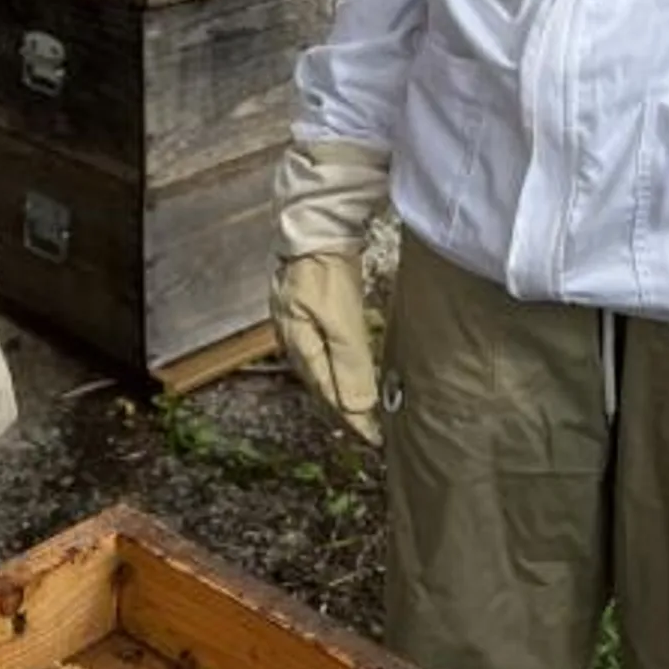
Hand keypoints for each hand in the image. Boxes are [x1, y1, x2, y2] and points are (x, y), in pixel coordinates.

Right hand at [271, 251, 381, 445]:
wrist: (314, 227)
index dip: (352, 419)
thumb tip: (357, 408)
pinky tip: (347, 373)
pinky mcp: (307, 312)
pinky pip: (322, 353)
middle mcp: (293, 341)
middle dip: (344, 412)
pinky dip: (337, 371)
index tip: (375, 440)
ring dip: (340, 393)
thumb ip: (350, 364)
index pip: (328, 395)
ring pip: (320, 371)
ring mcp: (298, 326)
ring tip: (361, 411)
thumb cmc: (326, 272)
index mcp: (299, 347)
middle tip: (370, 433)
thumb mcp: (341, 321)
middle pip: (320, 387)